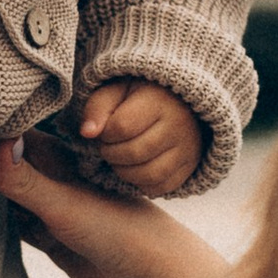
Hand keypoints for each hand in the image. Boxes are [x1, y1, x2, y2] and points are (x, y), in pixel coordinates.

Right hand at [0, 136, 226, 277]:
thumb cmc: (120, 231)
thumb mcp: (65, 204)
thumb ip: (25, 181)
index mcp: (60, 157)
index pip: (14, 133)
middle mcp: (53, 178)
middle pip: (6, 164)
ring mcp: (51, 208)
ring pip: (8, 196)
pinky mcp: (50, 238)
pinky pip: (15, 225)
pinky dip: (0, 224)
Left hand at [74, 80, 204, 196]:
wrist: (178, 102)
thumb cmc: (140, 95)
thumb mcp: (117, 90)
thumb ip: (98, 107)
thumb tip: (87, 133)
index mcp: (159, 101)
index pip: (122, 127)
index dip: (105, 133)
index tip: (105, 129)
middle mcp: (178, 125)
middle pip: (134, 153)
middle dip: (111, 153)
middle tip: (108, 146)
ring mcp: (187, 148)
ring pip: (149, 174)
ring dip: (124, 171)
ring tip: (119, 158)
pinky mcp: (190, 166)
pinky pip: (162, 187)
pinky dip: (141, 183)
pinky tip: (134, 168)